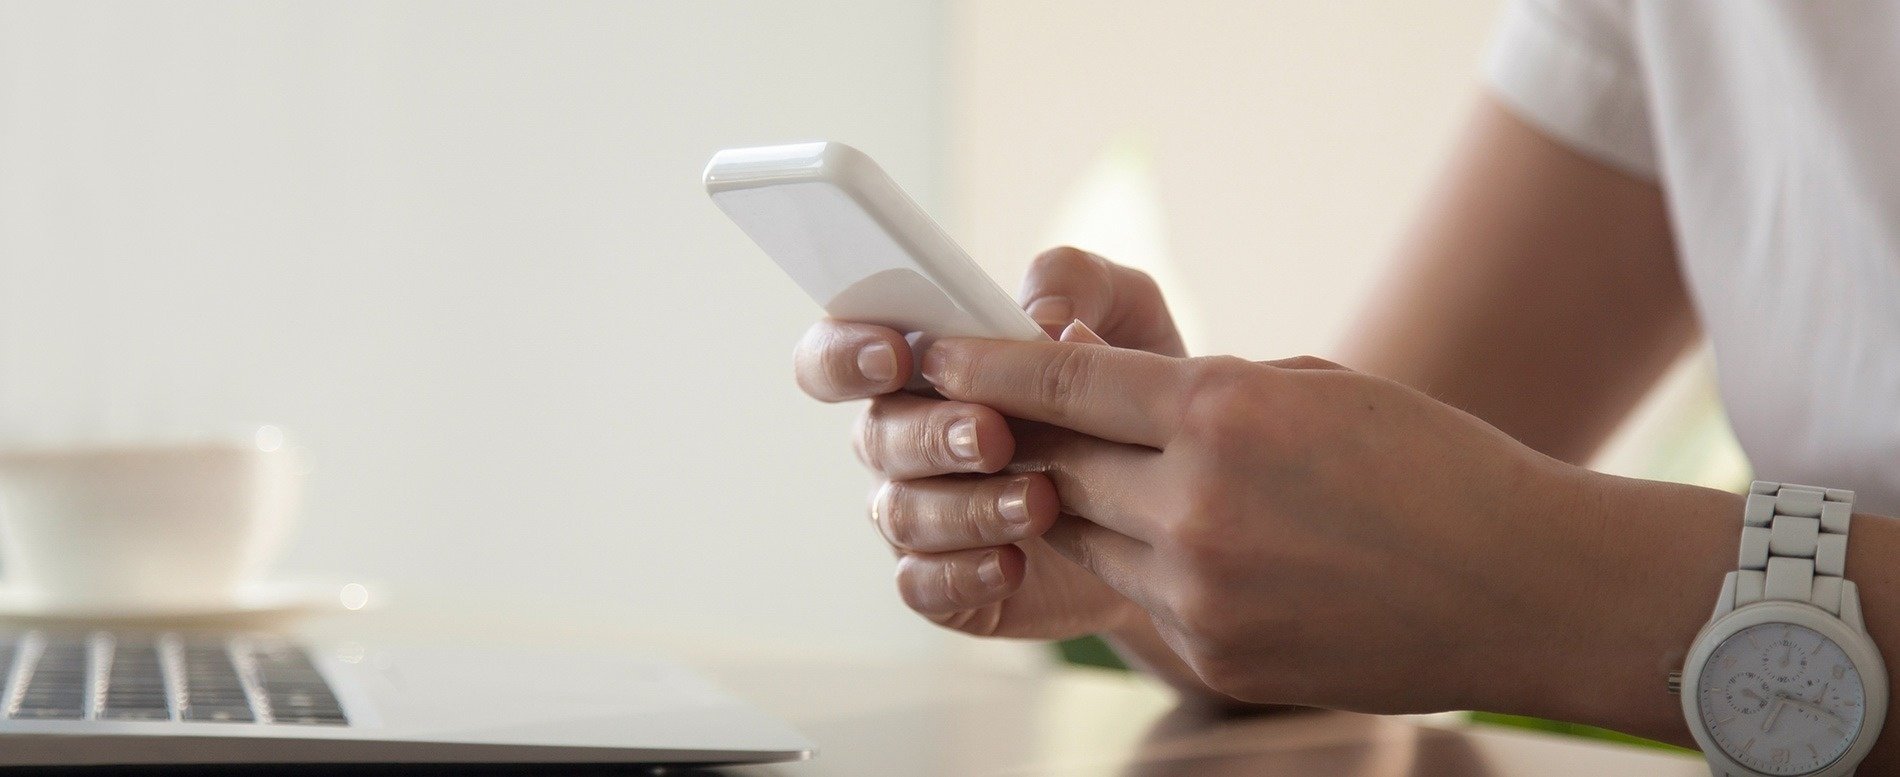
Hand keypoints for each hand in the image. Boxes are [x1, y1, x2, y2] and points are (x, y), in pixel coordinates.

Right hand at [791, 247, 1185, 639]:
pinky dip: (964, 574)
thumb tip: (1038, 317)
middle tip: (995, 435)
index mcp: (921, 369)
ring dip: (965, 507)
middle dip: (932, 434)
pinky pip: (921, 584)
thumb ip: (1078, 283)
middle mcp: (905, 440)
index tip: (895, 356)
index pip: (837, 353)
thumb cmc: (1131, 394)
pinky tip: (1014, 562)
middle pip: (875, 435)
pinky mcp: (946, 584)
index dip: (844, 354)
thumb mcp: (1127, 315)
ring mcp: (920, 515)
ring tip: (1038, 503)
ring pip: (901, 513)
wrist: (1179, 504)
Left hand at [916, 334, 1615, 712]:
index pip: (1061, 383)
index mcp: (1222, 413)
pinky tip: (1209, 548)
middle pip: (1055, 467)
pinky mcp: (1213, 654)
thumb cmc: (1435, 468)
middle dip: (1029, 442)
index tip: (936, 355)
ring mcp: (1200, 590)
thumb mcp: (1313, 387)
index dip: (985, 366)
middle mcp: (1196, 504)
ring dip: (1090, 507)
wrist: (1525, 587)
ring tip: (1139, 485)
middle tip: (1013, 422)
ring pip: (1088, 537)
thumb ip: (1201, 389)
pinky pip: (1139, 597)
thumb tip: (1110, 385)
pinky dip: (1149, 565)